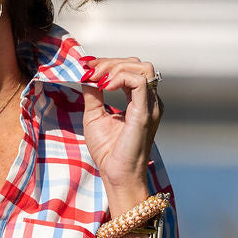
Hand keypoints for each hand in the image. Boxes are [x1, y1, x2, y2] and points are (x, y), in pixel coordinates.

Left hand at [79, 56, 162, 208]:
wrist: (115, 174)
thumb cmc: (108, 151)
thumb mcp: (94, 115)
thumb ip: (93, 94)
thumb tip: (86, 75)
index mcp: (139, 101)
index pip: (130, 69)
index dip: (107, 63)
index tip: (86, 66)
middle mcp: (149, 101)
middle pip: (137, 64)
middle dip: (110, 63)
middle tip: (89, 72)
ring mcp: (150, 106)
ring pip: (142, 69)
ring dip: (115, 68)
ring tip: (97, 80)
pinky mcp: (145, 113)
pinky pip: (139, 83)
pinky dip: (120, 78)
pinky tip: (104, 87)